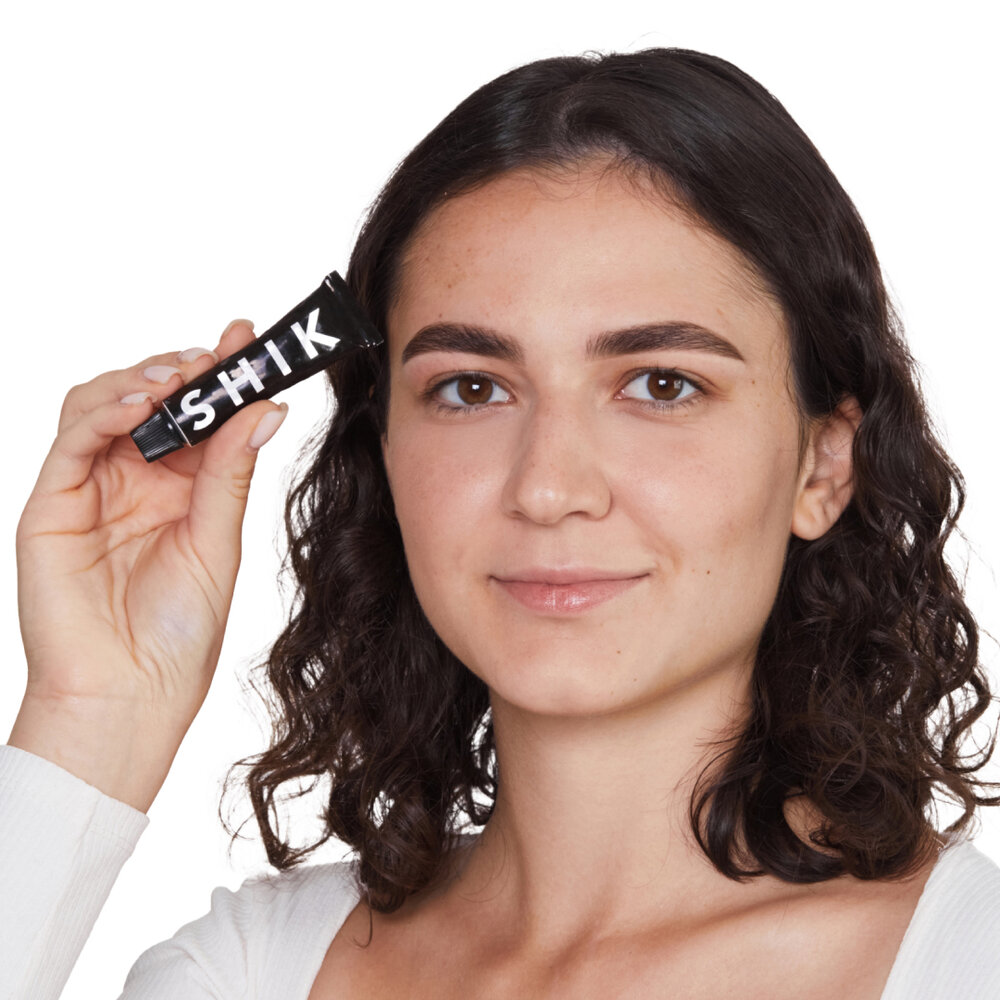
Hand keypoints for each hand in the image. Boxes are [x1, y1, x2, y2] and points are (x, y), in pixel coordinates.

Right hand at [8, 320, 286, 809]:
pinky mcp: (52, 503)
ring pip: (103, 404)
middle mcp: (135, 480)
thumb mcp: (216, 540)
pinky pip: (71, 438)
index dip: (218, 375)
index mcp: (180, 488)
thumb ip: (230, 472)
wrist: (131, 694)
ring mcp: (91, 487)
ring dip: (142, 379)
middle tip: (218, 356)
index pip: (197, 415)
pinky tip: (142, 405)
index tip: (248, 340)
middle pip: (150, 399)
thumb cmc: (177, 633)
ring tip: (181, 378)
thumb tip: (264, 408)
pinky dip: (103, 410)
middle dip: (184, 369)